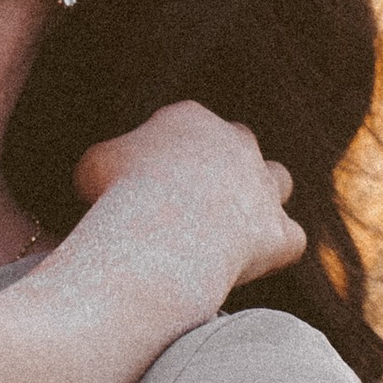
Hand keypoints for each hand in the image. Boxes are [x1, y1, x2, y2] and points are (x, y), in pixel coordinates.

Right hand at [73, 101, 303, 306]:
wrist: (162, 233)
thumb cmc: (119, 196)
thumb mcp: (93, 167)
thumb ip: (109, 163)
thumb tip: (107, 179)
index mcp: (188, 118)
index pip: (186, 125)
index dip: (168, 156)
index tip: (146, 184)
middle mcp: (235, 143)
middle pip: (237, 144)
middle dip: (219, 168)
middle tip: (187, 204)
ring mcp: (263, 187)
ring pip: (277, 180)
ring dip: (259, 199)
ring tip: (229, 229)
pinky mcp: (279, 232)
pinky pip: (289, 239)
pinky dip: (273, 250)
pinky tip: (248, 265)